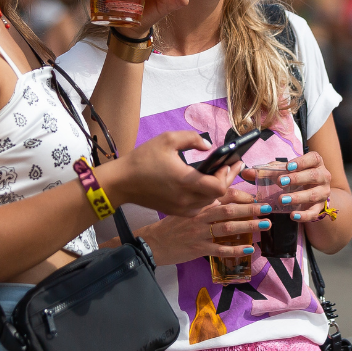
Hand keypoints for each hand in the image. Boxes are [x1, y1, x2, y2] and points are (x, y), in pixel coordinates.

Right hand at [104, 131, 237, 216]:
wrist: (122, 181)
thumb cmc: (143, 159)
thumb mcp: (167, 139)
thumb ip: (192, 138)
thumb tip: (208, 146)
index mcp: (186, 181)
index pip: (219, 187)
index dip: (227, 175)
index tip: (226, 163)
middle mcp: (186, 198)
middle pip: (218, 196)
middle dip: (226, 180)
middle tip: (229, 167)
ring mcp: (180, 208)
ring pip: (208, 203)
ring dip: (215, 190)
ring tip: (217, 175)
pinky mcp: (174, 211)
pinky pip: (197, 208)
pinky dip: (204, 198)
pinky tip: (201, 187)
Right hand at [136, 187, 271, 265]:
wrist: (153, 242)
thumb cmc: (171, 224)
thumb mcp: (186, 207)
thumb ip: (205, 201)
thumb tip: (225, 193)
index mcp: (197, 203)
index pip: (222, 195)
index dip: (241, 194)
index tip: (256, 194)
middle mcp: (200, 216)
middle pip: (229, 209)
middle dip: (250, 208)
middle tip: (268, 207)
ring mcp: (199, 233)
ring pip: (227, 228)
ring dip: (248, 226)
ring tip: (265, 225)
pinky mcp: (198, 248)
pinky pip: (220, 249)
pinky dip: (235, 249)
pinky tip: (249, 248)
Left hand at [271, 151, 331, 222]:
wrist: (311, 193)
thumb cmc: (294, 177)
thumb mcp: (282, 172)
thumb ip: (265, 171)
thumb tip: (245, 172)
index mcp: (315, 163)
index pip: (313, 158)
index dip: (301, 161)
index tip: (287, 166)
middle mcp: (323, 176)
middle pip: (314, 175)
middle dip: (297, 178)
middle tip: (280, 182)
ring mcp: (323, 192)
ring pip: (314, 194)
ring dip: (297, 197)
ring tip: (281, 200)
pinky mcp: (319, 207)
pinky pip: (314, 212)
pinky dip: (304, 215)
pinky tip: (293, 215)